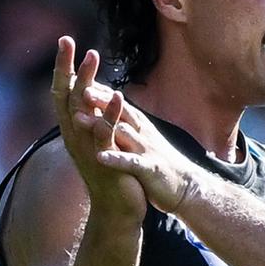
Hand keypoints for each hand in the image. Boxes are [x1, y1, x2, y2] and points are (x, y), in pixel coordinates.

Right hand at [51, 37, 144, 218]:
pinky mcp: (105, 160)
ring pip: (82, 110)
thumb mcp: (96, 142)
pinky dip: (110, 113)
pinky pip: (106, 134)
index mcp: (73, 130)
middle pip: (66, 96)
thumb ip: (91, 119)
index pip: (62, 93)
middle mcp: (75, 137)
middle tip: (69, 41)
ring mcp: (88, 148)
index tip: (65, 41)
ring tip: (92, 57)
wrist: (117, 210)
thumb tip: (87, 95)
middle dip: (67, 67)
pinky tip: (118, 95)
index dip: (62, 67)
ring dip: (86, 82)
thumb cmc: (109, 172)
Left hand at [73, 87, 204, 216]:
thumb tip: (111, 107)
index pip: (118, 103)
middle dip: (101, 100)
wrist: (186, 186)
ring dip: (101, 125)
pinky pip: (131, 162)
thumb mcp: (143, 138)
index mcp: (139, 125)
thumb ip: (128, 123)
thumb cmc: (159, 162)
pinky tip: (100, 157)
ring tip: (78, 120)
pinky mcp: (149, 169)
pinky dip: (116, 159)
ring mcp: (146, 149)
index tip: (79, 78)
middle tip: (81, 89)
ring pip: (122, 133)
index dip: (100, 91)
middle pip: (120, 111)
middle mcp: (142, 133)